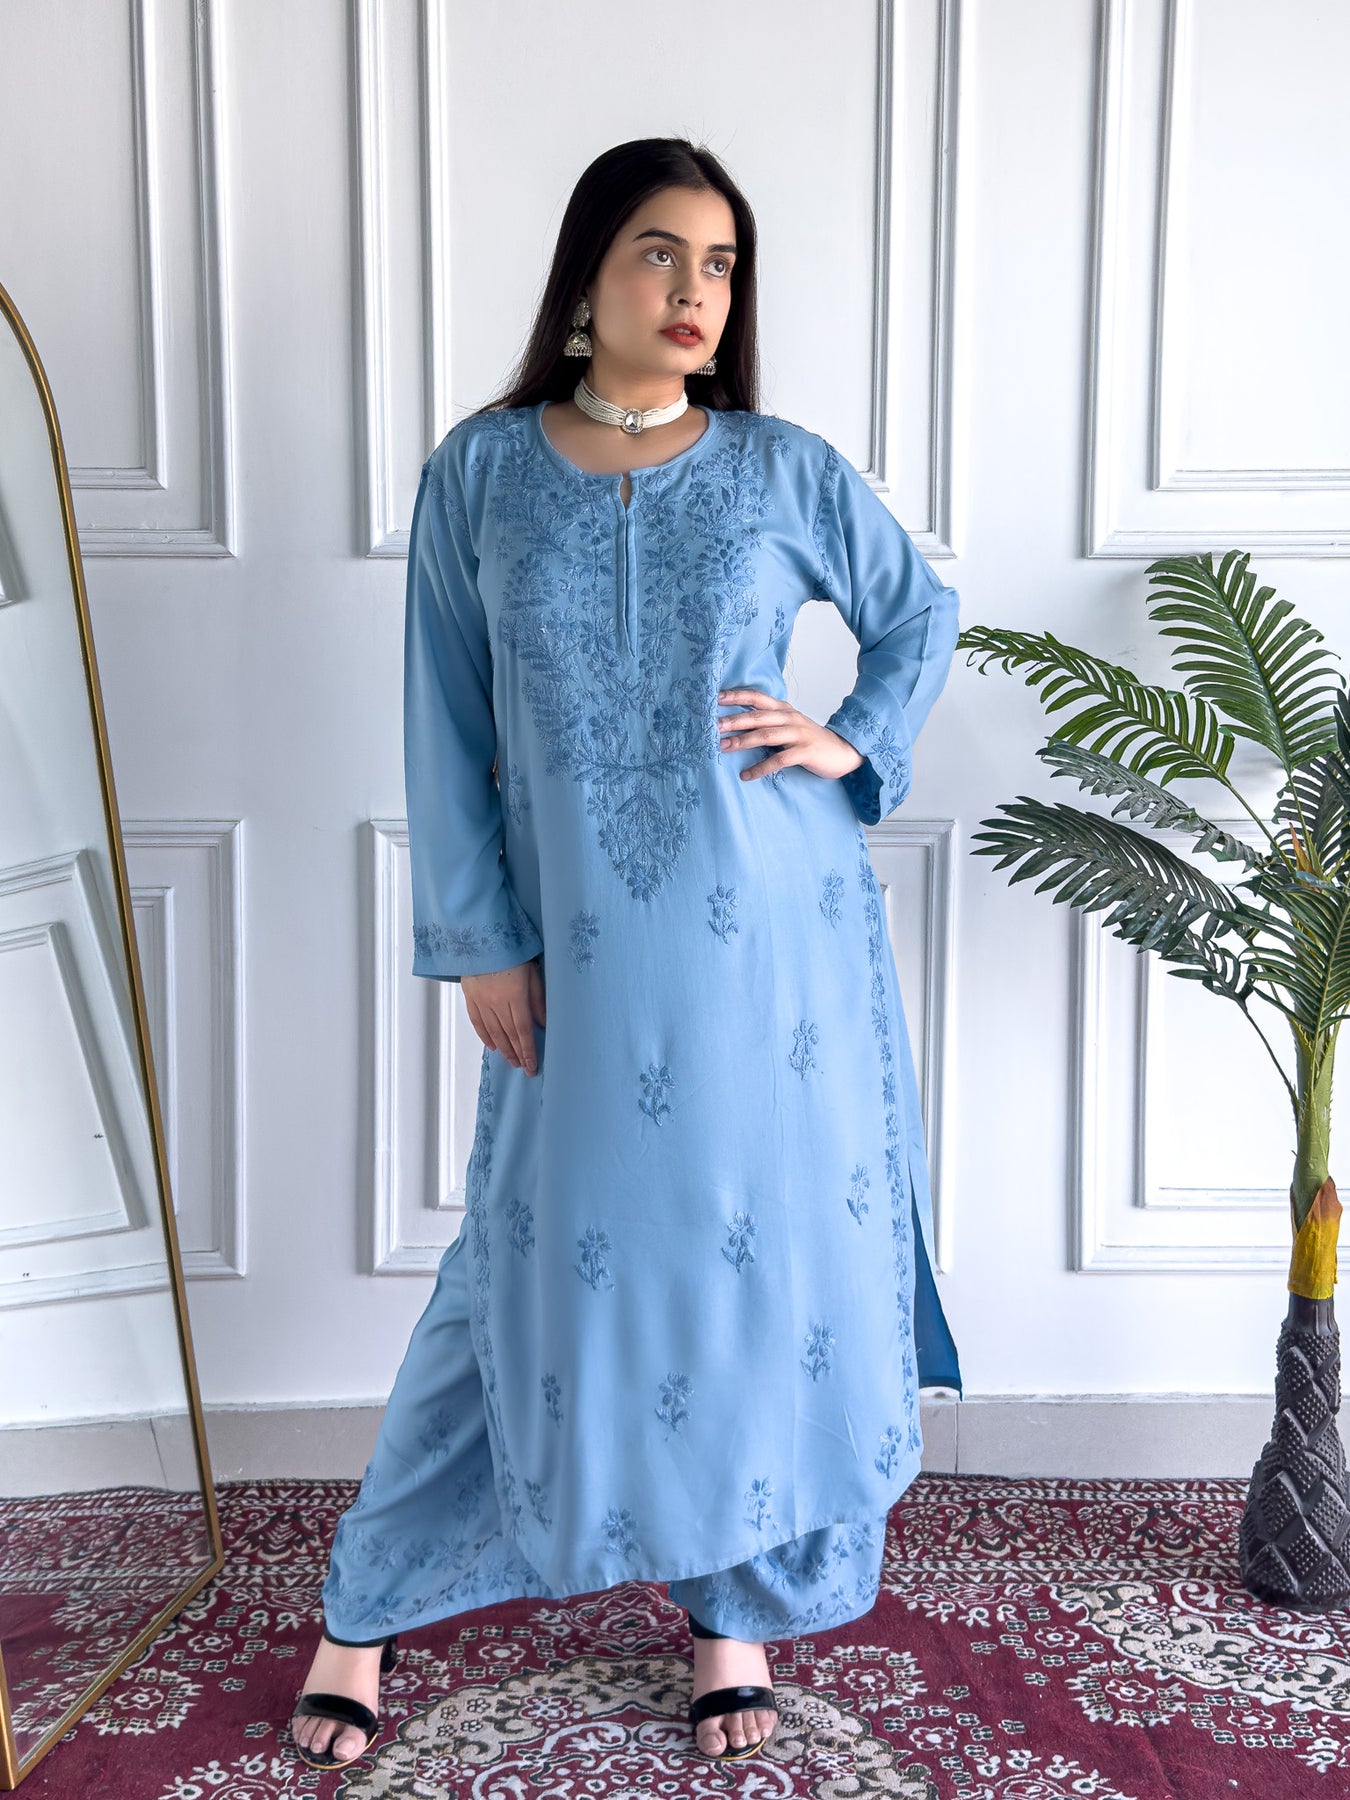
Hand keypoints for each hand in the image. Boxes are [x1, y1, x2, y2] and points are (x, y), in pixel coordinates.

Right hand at [462, 956, 546, 1074]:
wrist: (480, 936)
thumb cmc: (511, 950)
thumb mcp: (532, 971)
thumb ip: (538, 999)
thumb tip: (543, 1023)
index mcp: (516, 996)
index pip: (524, 1031)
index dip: (528, 1051)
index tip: (532, 1066)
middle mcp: (497, 1003)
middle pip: (509, 1035)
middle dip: (518, 1054)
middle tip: (523, 1068)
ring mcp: (482, 1001)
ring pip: (493, 1032)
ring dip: (504, 1049)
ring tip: (511, 1061)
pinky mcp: (470, 997)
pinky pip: (477, 1021)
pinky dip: (485, 1036)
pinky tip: (492, 1045)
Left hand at [716, 686, 865, 783]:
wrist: (844, 752)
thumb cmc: (811, 741)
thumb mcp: (791, 725)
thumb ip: (770, 722)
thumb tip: (738, 724)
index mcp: (785, 710)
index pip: (758, 698)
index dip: (737, 696)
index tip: (716, 698)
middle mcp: (791, 718)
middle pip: (758, 716)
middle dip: (734, 720)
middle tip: (713, 725)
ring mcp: (799, 734)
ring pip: (766, 735)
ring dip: (743, 741)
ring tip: (723, 747)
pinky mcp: (805, 752)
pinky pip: (779, 760)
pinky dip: (761, 768)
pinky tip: (747, 775)